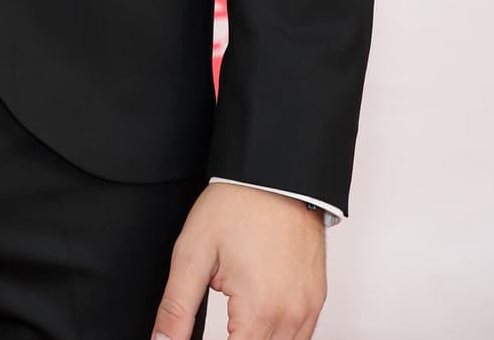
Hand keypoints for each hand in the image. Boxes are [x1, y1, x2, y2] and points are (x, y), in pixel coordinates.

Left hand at [151, 181, 325, 339]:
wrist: (274, 171)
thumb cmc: (236, 204)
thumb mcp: (192, 253)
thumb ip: (176, 308)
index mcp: (259, 311)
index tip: (200, 333)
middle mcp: (291, 315)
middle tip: (220, 317)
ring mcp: (308, 307)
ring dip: (256, 339)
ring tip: (234, 319)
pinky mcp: (317, 297)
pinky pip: (301, 336)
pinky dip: (278, 335)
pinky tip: (258, 319)